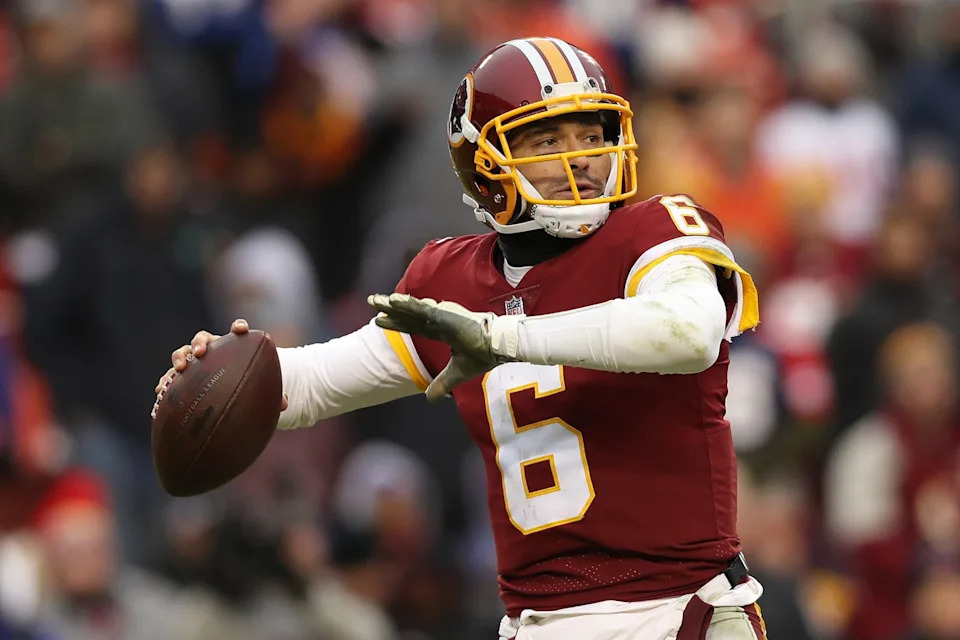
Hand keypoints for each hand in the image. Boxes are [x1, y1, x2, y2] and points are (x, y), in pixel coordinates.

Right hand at [155, 319, 287, 410]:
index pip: (237, 332)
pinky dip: (167, 380)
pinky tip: (162, 390)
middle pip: (204, 339)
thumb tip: (285, 405)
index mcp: (234, 348)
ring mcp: (195, 361)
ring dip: (181, 356)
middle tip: (202, 352)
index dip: (238, 327)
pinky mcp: (183, 376)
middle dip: (202, 343)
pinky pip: (172, 376)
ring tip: (181, 366)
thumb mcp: (260, 390)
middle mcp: (212, 350)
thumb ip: (272, 395)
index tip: (240, 329)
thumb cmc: (247, 386)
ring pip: (185, 352)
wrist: (228, 391)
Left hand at [368, 293, 518, 401]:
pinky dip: (407, 305)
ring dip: (392, 304)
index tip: (378, 320)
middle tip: (371, 301)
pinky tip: (393, 300)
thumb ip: (441, 384)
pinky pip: (423, 309)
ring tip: (375, 300)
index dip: (396, 323)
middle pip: (408, 314)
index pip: (413, 326)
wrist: (498, 349)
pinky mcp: (445, 315)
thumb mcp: (457, 374)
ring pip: (412, 309)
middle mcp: (439, 320)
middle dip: (388, 310)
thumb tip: (428, 399)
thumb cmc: (483, 355)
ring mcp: (441, 315)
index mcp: (441, 330)